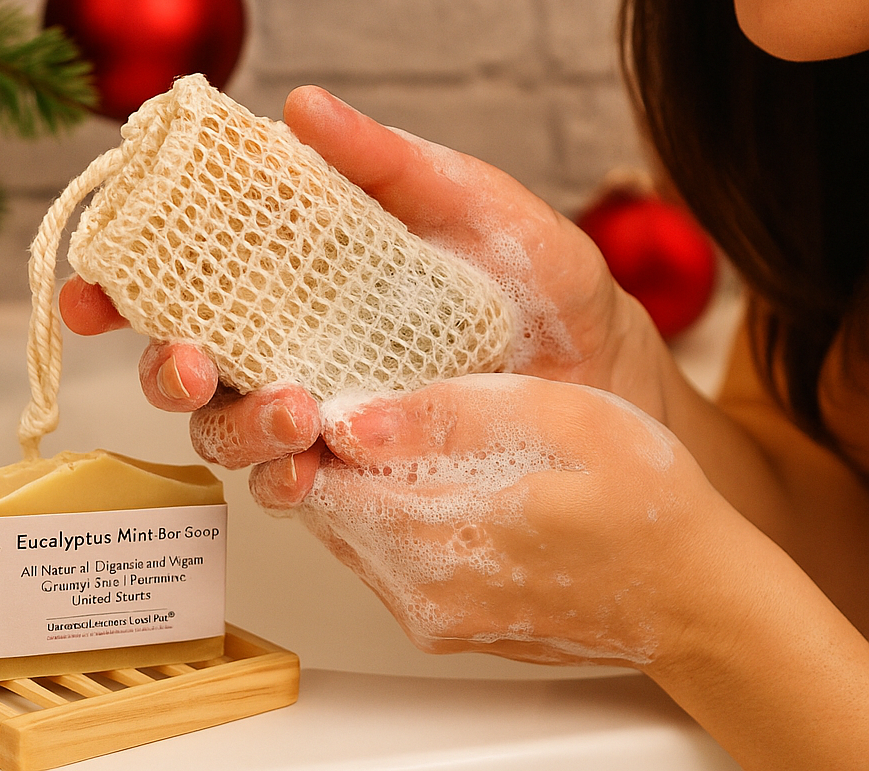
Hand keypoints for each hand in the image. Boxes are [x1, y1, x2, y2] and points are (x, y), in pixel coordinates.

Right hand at [62, 85, 664, 425]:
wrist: (608, 377)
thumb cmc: (542, 282)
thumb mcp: (471, 205)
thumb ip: (387, 163)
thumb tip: (299, 104)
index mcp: (305, 273)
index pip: (193, 272)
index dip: (127, 278)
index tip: (94, 280)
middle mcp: (297, 343)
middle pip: (187, 360)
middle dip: (160, 364)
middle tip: (183, 357)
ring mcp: (324, 411)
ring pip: (228, 431)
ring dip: (230, 425)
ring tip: (288, 410)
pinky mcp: (357, 470)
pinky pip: (293, 487)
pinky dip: (285, 483)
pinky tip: (310, 472)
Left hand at [243, 373, 725, 668]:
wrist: (699, 598)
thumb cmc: (646, 500)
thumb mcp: (557, 421)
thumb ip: (447, 419)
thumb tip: (351, 420)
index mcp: (440, 537)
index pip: (317, 481)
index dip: (307, 427)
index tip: (324, 383)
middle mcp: (423, 593)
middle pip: (325, 508)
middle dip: (328, 450)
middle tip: (361, 392)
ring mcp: (435, 617)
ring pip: (351, 531)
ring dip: (359, 479)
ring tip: (397, 426)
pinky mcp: (449, 624)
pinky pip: (385, 558)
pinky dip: (389, 511)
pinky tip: (429, 474)